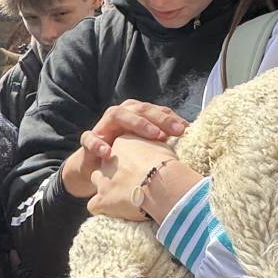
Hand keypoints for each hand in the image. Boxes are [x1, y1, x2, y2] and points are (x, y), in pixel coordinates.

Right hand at [61, 102, 186, 198]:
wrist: (95, 168)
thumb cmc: (125, 156)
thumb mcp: (145, 148)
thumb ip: (162, 142)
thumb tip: (189, 142)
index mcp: (137, 115)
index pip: (156, 111)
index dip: (172, 118)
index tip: (187, 129)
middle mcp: (121, 114)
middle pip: (141, 109)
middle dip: (160, 119)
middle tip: (176, 131)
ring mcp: (103, 125)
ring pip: (118, 114)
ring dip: (137, 124)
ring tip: (154, 136)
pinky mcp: (88, 140)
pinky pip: (90, 138)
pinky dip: (98, 144)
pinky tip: (108, 152)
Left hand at [88, 137, 196, 224]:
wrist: (163, 184)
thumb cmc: (167, 166)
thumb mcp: (163, 148)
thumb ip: (154, 148)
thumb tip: (159, 151)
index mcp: (122, 143)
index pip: (119, 149)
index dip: (129, 160)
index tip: (140, 168)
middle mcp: (108, 160)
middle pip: (106, 164)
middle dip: (115, 172)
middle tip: (132, 182)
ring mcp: (103, 180)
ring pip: (96, 181)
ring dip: (106, 188)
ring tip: (123, 196)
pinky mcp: (102, 201)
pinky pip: (94, 205)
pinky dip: (102, 208)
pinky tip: (113, 211)